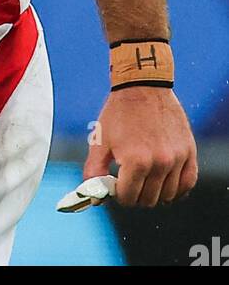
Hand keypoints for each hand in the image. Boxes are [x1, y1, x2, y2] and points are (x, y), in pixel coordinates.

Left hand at [85, 87, 197, 206]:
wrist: (142, 85)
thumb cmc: (118, 113)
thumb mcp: (100, 141)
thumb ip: (94, 172)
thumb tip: (95, 198)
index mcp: (136, 161)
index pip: (129, 197)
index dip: (120, 194)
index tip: (117, 185)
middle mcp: (159, 162)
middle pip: (148, 199)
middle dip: (136, 195)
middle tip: (130, 181)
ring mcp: (177, 157)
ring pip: (168, 195)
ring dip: (155, 192)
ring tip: (146, 178)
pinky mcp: (189, 151)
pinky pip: (188, 183)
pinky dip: (177, 188)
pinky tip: (165, 182)